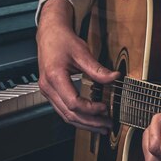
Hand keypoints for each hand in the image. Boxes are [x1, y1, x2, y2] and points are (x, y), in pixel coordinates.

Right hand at [36, 0, 119, 132]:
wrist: (49, 33)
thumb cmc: (62, 40)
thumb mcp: (82, 52)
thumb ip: (97, 69)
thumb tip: (114, 78)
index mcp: (54, 76)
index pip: (73, 103)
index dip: (90, 109)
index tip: (105, 107)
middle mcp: (47, 86)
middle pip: (69, 114)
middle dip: (89, 123)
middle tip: (106, 125)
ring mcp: (46, 90)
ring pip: (64, 115)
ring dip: (83, 123)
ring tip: (100, 126)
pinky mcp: (49, 91)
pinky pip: (62, 109)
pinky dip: (76, 116)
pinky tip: (88, 118)